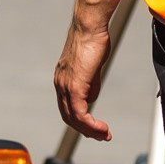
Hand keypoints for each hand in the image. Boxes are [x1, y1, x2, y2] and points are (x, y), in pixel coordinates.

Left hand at [53, 0, 118, 141]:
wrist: (89, 27)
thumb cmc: (93, 40)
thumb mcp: (92, 67)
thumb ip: (91, 83)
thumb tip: (91, 98)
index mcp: (63, 79)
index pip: (68, 107)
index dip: (81, 120)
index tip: (95, 127)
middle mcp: (60, 85)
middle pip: (68, 116)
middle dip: (85, 130)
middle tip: (101, 136)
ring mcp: (65, 86)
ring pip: (73, 118)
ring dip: (90, 130)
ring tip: (104, 135)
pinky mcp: (74, 86)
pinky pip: (80, 113)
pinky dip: (91, 124)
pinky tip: (102, 128)